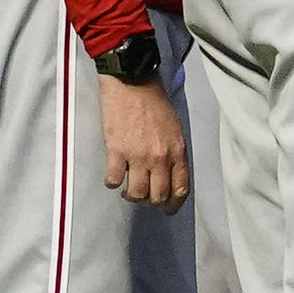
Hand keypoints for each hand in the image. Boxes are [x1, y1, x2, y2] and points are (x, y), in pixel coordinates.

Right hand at [98, 73, 191, 210]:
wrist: (133, 83)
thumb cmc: (155, 102)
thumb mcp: (174, 127)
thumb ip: (173, 151)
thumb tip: (168, 172)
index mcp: (178, 151)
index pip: (181, 188)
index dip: (174, 204)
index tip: (167, 209)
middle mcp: (160, 157)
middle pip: (158, 195)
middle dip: (150, 202)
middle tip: (143, 198)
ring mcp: (138, 156)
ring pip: (136, 193)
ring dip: (131, 196)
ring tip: (127, 188)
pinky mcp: (116, 151)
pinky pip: (113, 180)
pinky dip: (112, 182)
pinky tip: (113, 176)